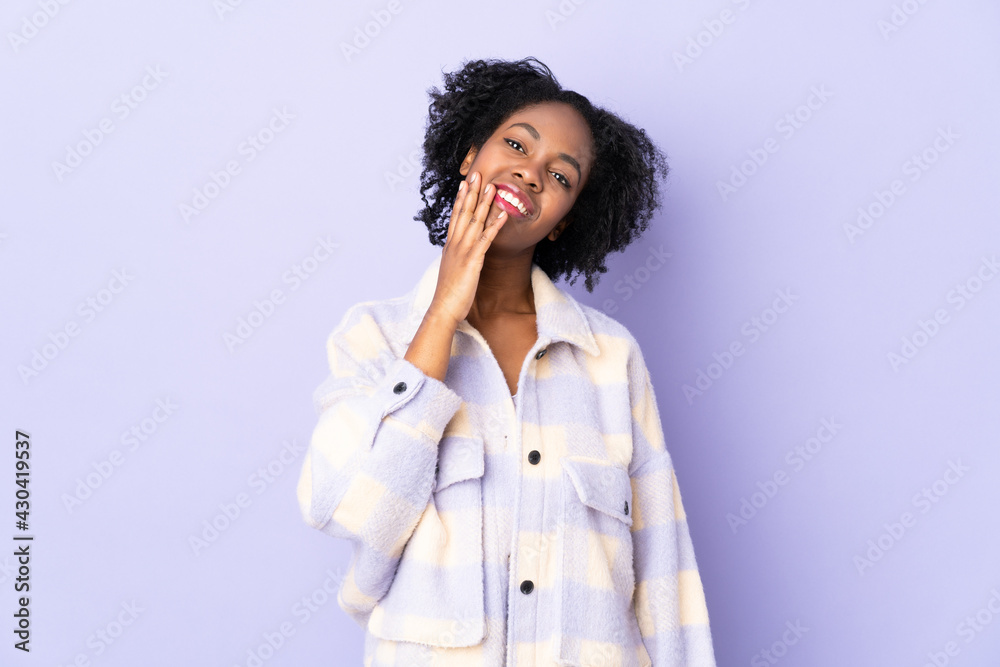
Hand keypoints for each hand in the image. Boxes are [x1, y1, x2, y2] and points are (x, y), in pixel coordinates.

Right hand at [428, 170, 505, 324]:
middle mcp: (455, 244)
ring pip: (475, 221)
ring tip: (493, 187)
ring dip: (484, 203)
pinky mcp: (473, 261)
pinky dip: (495, 225)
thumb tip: (458, 252)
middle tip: (477, 174)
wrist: (444, 308)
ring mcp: (463, 251)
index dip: (460, 199)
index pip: (455, 217)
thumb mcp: (451, 270)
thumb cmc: (448, 293)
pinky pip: (486, 239)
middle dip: (471, 193)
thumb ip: (455, 257)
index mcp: (450, 246)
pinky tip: (503, 214)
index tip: (464, 184)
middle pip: (463, 213)